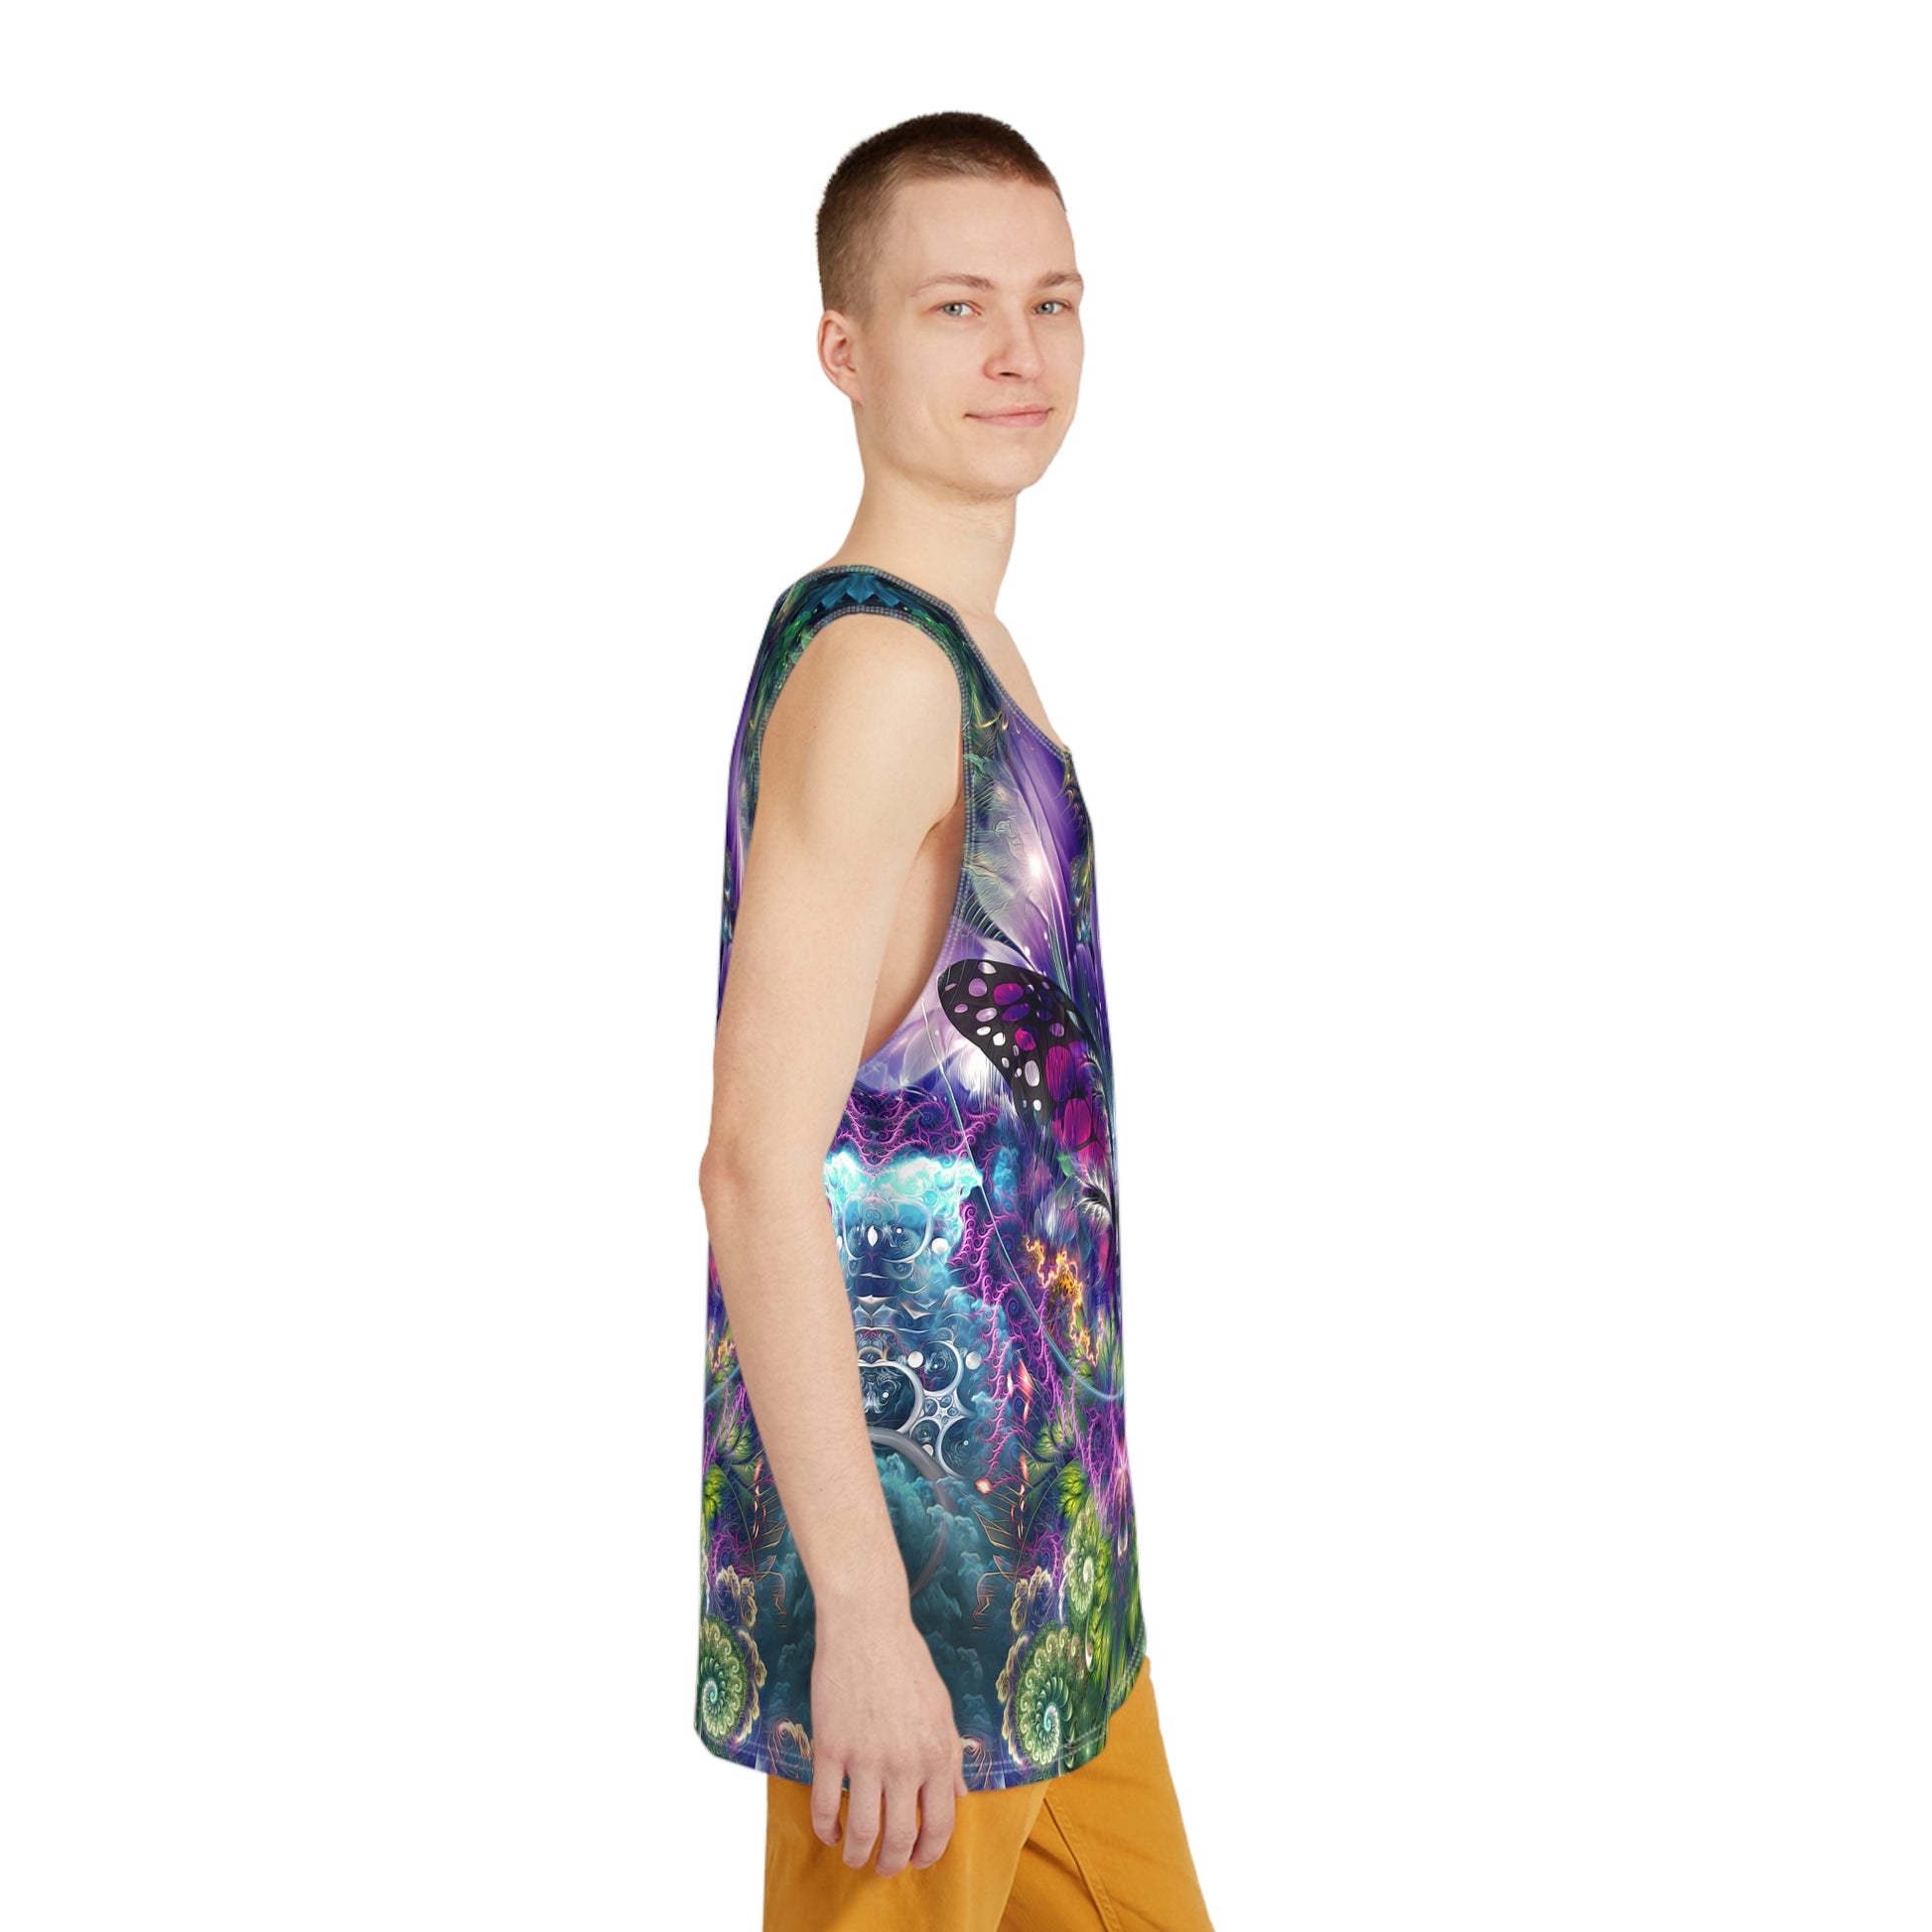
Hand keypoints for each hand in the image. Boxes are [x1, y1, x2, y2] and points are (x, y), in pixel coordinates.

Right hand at [809, 1611, 970, 1874]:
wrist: (866, 1624)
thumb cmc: (907, 1660)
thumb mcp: (942, 1707)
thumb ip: (951, 1755)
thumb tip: (960, 1794)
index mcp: (937, 1753)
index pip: (940, 1823)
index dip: (930, 1851)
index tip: (920, 1860)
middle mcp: (904, 1762)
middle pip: (900, 1837)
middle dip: (893, 1863)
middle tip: (885, 1867)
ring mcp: (865, 1757)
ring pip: (861, 1830)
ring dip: (857, 1855)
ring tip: (854, 1857)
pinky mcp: (830, 1747)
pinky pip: (824, 1805)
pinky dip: (825, 1829)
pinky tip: (829, 1832)